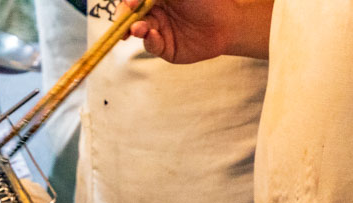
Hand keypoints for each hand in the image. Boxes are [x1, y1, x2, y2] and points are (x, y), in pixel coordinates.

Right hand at [125, 0, 266, 62]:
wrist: (228, 23)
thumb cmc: (207, 1)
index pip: (135, 0)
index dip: (128, 2)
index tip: (130, 4)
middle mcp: (155, 13)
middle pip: (130, 15)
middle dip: (124, 17)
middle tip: (124, 18)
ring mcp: (158, 30)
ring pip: (138, 30)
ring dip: (134, 29)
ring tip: (137, 29)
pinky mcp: (165, 48)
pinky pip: (151, 45)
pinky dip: (149, 41)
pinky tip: (152, 35)